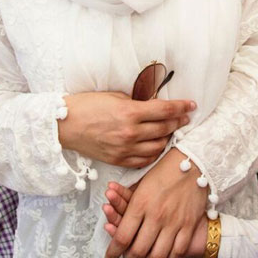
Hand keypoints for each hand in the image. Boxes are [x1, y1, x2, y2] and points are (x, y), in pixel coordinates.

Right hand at [57, 92, 194, 168]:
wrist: (65, 125)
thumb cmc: (88, 105)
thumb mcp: (115, 96)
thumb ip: (137, 102)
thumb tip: (155, 103)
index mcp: (130, 113)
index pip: (165, 110)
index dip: (181, 107)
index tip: (192, 105)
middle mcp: (130, 133)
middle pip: (165, 128)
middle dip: (178, 122)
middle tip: (185, 117)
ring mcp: (125, 149)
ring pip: (158, 147)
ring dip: (167, 138)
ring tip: (170, 131)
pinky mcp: (118, 160)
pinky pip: (144, 160)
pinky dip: (153, 153)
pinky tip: (155, 145)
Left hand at [103, 148, 207, 257]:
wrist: (193, 163)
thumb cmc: (165, 171)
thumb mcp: (141, 185)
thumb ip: (129, 205)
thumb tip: (117, 223)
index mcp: (140, 203)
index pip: (122, 236)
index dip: (113, 251)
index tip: (109, 257)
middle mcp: (156, 215)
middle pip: (138, 250)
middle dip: (129, 257)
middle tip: (126, 256)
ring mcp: (173, 222)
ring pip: (157, 255)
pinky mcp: (189, 225)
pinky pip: (177, 252)